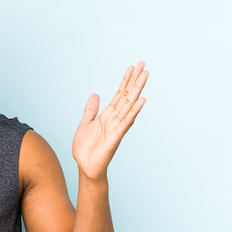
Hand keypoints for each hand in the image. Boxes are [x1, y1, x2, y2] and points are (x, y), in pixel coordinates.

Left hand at [72, 61, 148, 179]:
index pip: (119, 94)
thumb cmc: (86, 149)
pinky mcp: (116, 137)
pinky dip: (134, 111)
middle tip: (143, 65)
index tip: (132, 67)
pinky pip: (126, 122)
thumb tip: (95, 95)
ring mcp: (117, 127)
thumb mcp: (85, 124)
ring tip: (145, 76)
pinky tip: (142, 101)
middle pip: (127, 96)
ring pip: (129, 105)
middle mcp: (115, 119)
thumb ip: (91, 110)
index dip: (125, 80)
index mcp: (107, 115)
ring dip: (137, 91)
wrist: (85, 167)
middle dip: (135, 80)